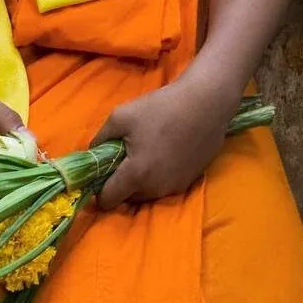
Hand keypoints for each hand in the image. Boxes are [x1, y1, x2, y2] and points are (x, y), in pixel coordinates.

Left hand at [91, 76, 238, 208]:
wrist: (207, 102)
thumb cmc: (162, 107)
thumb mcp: (121, 116)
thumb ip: (100, 139)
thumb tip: (94, 153)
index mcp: (136, 175)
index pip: (107, 200)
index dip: (100, 189)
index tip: (103, 173)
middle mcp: (155, 188)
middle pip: (128, 197)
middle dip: (123, 183)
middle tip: (128, 156)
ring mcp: (176, 186)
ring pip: (148, 192)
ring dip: (143, 180)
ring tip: (150, 151)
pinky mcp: (191, 180)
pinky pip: (167, 185)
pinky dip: (162, 174)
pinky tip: (168, 151)